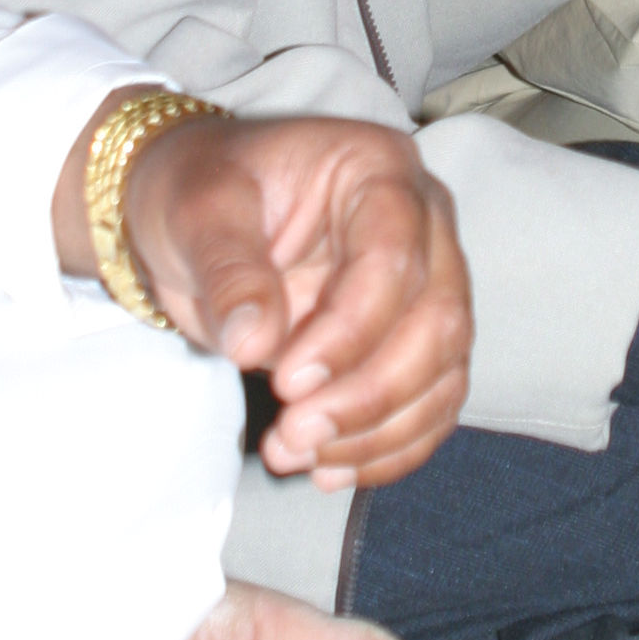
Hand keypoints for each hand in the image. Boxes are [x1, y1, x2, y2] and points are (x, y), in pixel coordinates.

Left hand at [57, 103, 472, 488]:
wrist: (199, 219)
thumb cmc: (198, 193)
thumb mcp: (196, 213)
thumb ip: (229, 270)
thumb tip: (256, 343)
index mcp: (376, 170)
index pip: (395, 256)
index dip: (351, 329)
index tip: (285, 382)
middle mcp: (423, 222)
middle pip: (436, 319)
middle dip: (370, 393)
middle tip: (293, 435)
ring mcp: (428, 281)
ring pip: (442, 368)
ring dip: (377, 430)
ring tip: (295, 455)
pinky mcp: (415, 337)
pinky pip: (432, 400)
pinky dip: (390, 445)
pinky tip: (330, 469)